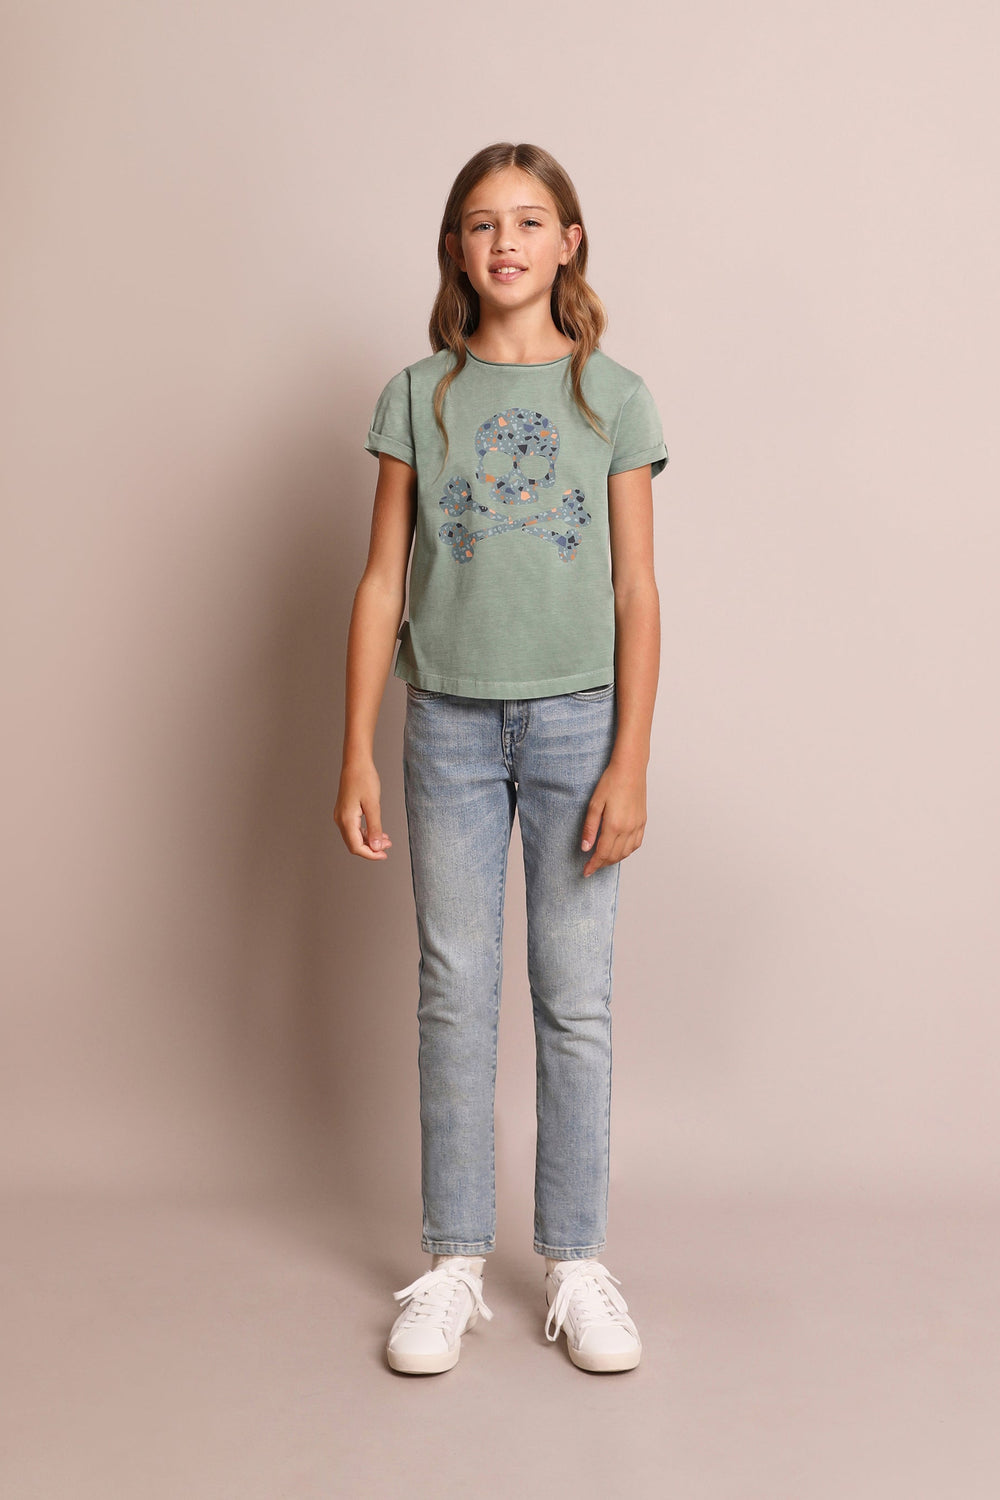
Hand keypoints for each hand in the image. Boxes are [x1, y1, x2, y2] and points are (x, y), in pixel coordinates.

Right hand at [334, 760, 393, 861]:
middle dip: (371, 849)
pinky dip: (366, 833)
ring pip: (354, 837)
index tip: (384, 855)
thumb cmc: (364, 780)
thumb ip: (375, 828)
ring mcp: (341, 816)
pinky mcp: (345, 812)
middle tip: (388, 847)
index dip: (371, 854)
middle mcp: (340, 820)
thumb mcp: (373, 805)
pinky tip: (378, 832)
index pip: (356, 847)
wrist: (356, 763)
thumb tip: (377, 847)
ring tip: (386, 840)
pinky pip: (354, 828)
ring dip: (370, 841)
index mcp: (346, 820)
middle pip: (354, 844)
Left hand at [580, 759, 646, 877]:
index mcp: (614, 825)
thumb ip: (590, 828)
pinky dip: (627, 851)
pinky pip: (636, 844)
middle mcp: (628, 828)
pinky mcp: (642, 821)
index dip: (593, 865)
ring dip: (614, 859)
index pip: (602, 853)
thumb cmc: (610, 782)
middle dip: (602, 864)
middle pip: (614, 856)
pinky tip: (619, 850)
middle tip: (591, 866)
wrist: (630, 769)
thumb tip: (586, 848)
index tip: (586, 872)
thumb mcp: (594, 804)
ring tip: (603, 859)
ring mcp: (637, 825)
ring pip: (626, 852)